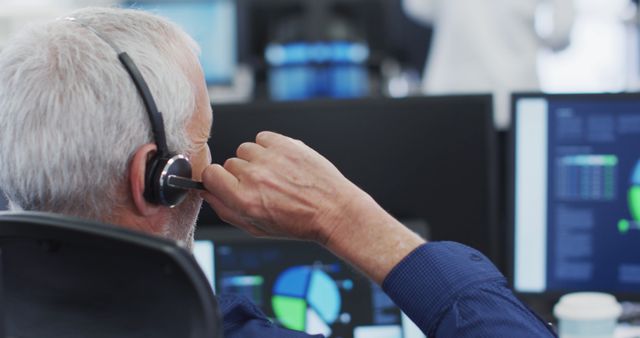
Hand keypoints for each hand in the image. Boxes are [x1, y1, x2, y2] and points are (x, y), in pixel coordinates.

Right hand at [200, 131, 424, 283]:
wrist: (333, 211)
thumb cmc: (299, 223)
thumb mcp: (257, 228)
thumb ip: (226, 211)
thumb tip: (208, 193)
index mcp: (244, 200)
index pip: (210, 174)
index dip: (218, 180)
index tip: (227, 183)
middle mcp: (255, 177)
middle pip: (229, 163)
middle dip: (242, 174)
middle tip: (264, 186)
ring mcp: (271, 158)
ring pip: (246, 149)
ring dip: (256, 159)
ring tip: (276, 174)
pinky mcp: (286, 144)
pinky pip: (263, 137)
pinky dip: (270, 147)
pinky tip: (282, 162)